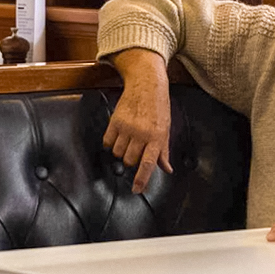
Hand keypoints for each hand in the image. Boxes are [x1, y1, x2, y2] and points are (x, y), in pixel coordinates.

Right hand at [102, 48, 171, 192]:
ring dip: (121, 152)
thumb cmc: (159, 107)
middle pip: (130, 161)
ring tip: (129, 140)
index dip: (142, 180)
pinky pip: (107, 142)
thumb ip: (164, 151)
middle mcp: (141, 133)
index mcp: (157, 137)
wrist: (147, 83)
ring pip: (118, 153)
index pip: (148, 164)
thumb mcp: (166, 129)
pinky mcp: (115, 121)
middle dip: (132, 160)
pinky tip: (118, 136)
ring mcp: (127, 127)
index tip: (136, 190)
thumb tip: (167, 169)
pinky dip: (111, 143)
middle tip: (136, 150)